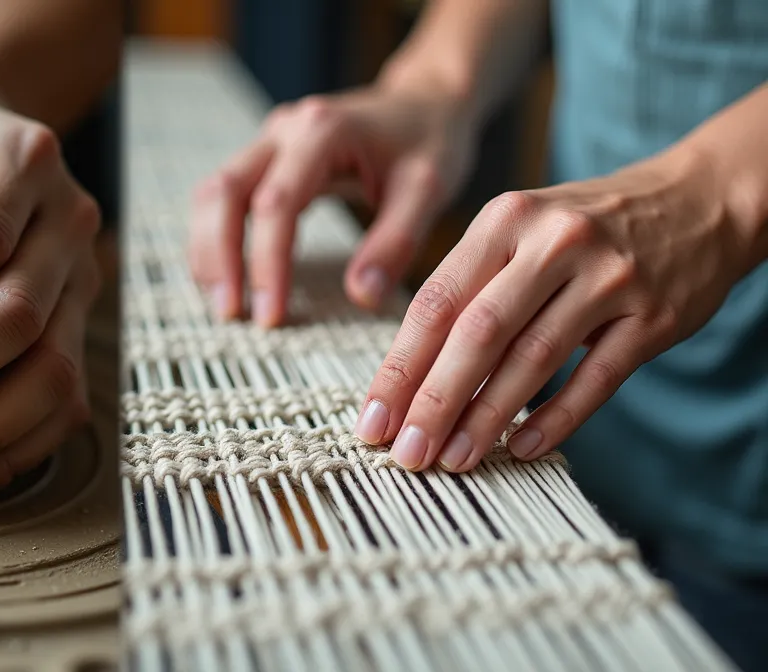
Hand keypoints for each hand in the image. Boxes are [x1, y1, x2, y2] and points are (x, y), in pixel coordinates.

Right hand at [189, 86, 476, 325]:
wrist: (425, 102)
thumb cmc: (430, 142)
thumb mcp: (428, 190)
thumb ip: (395, 242)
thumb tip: (361, 297)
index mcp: (322, 132)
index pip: (276, 205)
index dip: (267, 264)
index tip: (272, 316)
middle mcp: (284, 130)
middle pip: (224, 192)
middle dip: (219, 257)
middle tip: (231, 314)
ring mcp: (269, 141)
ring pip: (214, 193)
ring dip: (208, 249)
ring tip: (223, 303)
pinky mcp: (265, 157)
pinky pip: (224, 196)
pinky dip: (216, 237)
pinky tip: (227, 276)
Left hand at [356, 151, 754, 470]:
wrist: (699, 199)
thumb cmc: (583, 229)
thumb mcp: (520, 231)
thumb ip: (468, 289)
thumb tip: (407, 377)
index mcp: (505, 220)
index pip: (436, 302)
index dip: (400, 367)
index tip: (372, 420)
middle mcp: (554, 242)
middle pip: (478, 333)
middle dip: (435, 401)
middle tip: (407, 453)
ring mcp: (608, 278)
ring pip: (534, 358)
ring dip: (488, 418)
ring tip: (454, 460)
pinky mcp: (654, 315)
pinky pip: (597, 377)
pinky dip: (557, 417)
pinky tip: (522, 448)